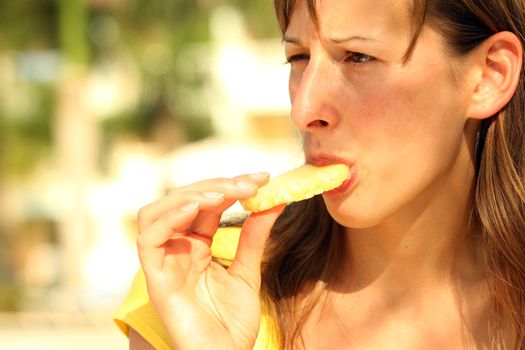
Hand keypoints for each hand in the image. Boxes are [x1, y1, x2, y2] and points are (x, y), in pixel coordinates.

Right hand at [136, 173, 283, 349]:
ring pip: (156, 211)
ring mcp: (164, 263)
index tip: (262, 179)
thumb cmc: (233, 322)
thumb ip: (254, 236)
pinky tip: (197, 208)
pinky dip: (169, 218)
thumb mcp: (248, 270)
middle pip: (182, 201)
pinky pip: (148, 239)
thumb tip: (273, 199)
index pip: (205, 203)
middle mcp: (176, 249)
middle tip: (249, 184)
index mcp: (196, 246)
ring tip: (224, 192)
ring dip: (189, 195)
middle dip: (216, 186)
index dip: (230, 185)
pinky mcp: (156, 279)